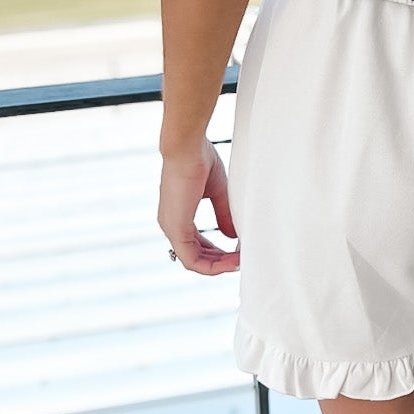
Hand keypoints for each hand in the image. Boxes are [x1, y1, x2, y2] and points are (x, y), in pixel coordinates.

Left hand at [158, 137, 238, 274]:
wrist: (187, 147)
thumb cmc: (199, 159)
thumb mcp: (217, 191)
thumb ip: (223, 214)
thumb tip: (232, 236)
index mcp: (178, 215)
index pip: (197, 245)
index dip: (218, 253)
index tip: (237, 251)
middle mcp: (171, 225)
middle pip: (196, 257)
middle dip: (221, 262)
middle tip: (242, 259)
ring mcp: (171, 228)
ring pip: (194, 262)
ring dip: (219, 266)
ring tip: (240, 262)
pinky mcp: (176, 230)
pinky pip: (192, 261)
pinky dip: (212, 266)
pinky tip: (231, 261)